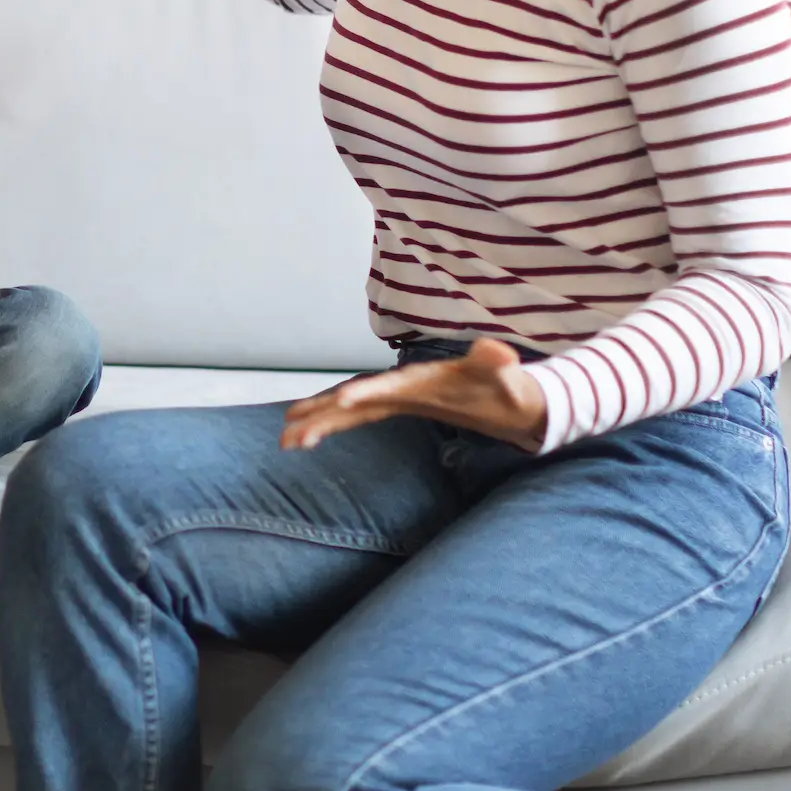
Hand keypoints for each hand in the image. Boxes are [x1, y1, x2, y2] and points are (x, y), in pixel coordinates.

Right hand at [281, 339, 547, 451]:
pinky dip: (328, 426)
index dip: (367, 391)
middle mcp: (399, 386)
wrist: (506, 392)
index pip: (390, 385)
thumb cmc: (505, 387)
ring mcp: (393, 397)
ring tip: (284, 440)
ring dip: (315, 422)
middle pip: (354, 398)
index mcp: (421, 379)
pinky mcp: (392, 407)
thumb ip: (495, 364)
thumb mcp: (505, 378)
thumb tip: (500, 350)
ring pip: (345, 410)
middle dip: (323, 412)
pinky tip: (302, 439)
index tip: (343, 400)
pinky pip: (353, 419)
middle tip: (291, 428)